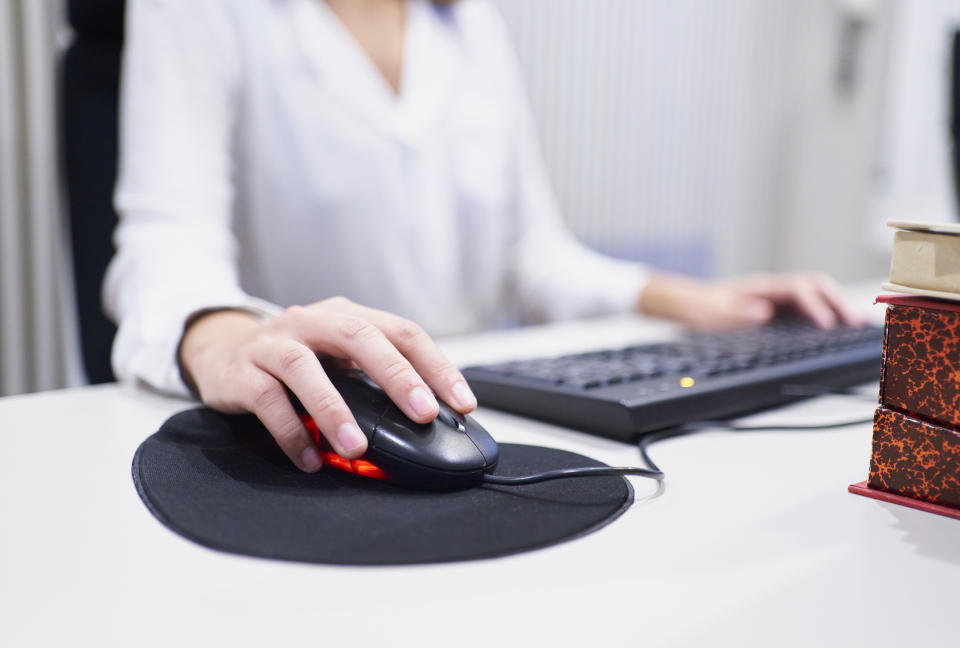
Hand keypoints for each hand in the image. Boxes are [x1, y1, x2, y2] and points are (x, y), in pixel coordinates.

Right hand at [178, 297, 477, 471]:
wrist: (221, 352)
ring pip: (305, 368)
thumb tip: (428, 420)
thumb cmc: (294, 359)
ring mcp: (275, 344)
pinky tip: (311, 459)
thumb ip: (375, 380)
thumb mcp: (339, 359)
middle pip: (359, 337)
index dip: (436, 366)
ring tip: (356, 446)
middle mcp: (313, 322)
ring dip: (334, 409)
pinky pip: (268, 401)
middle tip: (422, 414)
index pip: (402, 332)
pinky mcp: (242, 372)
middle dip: (396, 376)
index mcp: (348, 316)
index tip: (463, 402)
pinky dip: (291, 432)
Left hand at [637, 272, 868, 329]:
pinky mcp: (778, 310)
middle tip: (858, 324)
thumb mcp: (711, 314)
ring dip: (838, 308)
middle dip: (839, 303)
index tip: (828, 326)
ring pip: (817, 295)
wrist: (688, 305)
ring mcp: (777, 298)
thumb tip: (763, 313)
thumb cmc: (700, 309)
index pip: (799, 289)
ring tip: (859, 327)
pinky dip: (827, 316)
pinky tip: (838, 331)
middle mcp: (773, 289)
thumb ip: (735, 313)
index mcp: (761, 288)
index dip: (815, 306)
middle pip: (816, 286)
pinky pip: (809, 309)